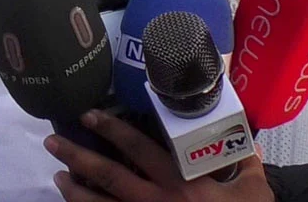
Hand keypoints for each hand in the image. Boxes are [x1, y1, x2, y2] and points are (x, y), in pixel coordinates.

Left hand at [44, 110, 273, 201]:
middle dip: (78, 156)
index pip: (139, 148)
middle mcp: (157, 201)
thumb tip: (246, 137)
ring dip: (74, 192)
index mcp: (181, 181)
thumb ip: (244, 160)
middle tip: (53, 142)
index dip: (112, 130)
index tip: (89, 115)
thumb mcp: (254, 190)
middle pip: (108, 175)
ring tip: (57, 177)